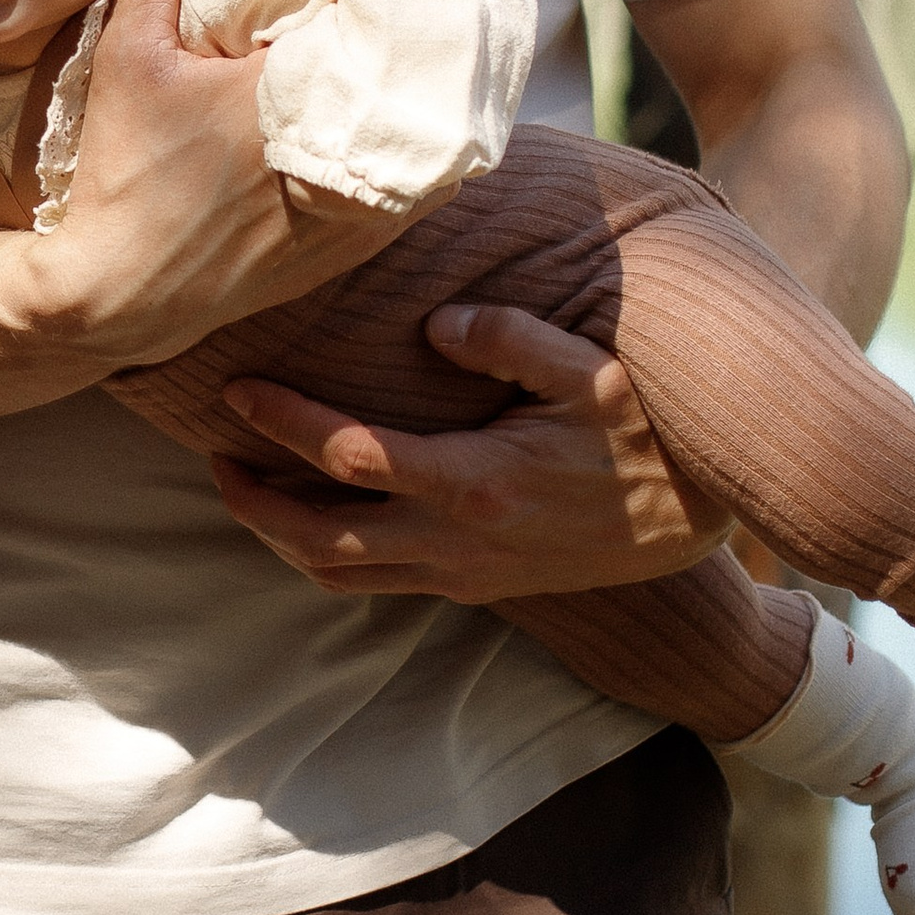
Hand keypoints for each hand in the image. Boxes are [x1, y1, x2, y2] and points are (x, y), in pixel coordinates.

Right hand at [44, 0, 408, 362]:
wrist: (121, 293)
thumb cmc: (122, 172)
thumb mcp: (129, 56)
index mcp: (288, 91)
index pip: (366, 12)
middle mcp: (338, 149)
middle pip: (403, 64)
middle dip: (399, 23)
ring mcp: (359, 205)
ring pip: (418, 122)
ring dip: (414, 83)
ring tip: (406, 41)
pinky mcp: (359, 244)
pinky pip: (417, 181)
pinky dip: (410, 142)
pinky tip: (396, 114)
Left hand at [210, 298, 725, 601]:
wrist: (699, 524)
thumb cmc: (647, 436)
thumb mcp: (590, 371)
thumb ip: (510, 338)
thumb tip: (436, 326)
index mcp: (477, 484)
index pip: (349, 457)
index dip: (282, 423)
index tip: (234, 390)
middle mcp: (458, 543)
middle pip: (317, 540)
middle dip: (252, 502)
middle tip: (215, 453)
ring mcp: (464, 575)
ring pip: (338, 575)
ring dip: (279, 537)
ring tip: (246, 485)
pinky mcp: (475, 589)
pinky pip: (376, 584)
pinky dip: (326, 555)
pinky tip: (314, 512)